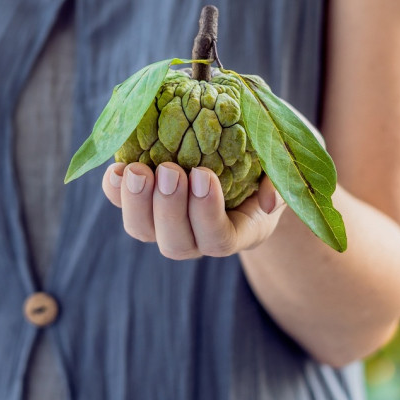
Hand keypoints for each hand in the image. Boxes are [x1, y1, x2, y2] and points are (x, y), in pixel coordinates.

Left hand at [101, 161, 285, 259]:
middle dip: (169, 207)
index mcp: (238, 232)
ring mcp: (166, 222)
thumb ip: (283, 181)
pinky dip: (115, 189)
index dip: (206, 214)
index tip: (205, 176)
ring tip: (137, 170)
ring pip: (143, 229)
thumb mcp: (284, 166)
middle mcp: (198, 237)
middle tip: (171, 170)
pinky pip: (121, 203)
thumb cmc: (268, 162)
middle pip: (175, 243)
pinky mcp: (144, 201)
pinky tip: (116, 169)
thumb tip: (268, 201)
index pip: (218, 239)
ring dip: (136, 201)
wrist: (244, 157)